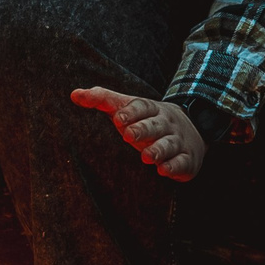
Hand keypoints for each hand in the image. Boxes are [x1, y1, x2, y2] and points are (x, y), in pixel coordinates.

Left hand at [71, 86, 205, 180]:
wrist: (190, 130)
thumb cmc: (147, 120)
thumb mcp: (127, 107)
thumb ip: (102, 100)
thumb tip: (74, 94)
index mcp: (150, 109)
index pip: (142, 107)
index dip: (131, 112)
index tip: (118, 119)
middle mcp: (165, 124)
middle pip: (155, 125)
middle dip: (143, 130)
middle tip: (128, 136)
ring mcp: (177, 141)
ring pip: (169, 144)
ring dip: (158, 150)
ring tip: (146, 156)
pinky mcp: (186, 159)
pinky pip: (181, 162)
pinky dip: (173, 167)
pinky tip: (163, 170)